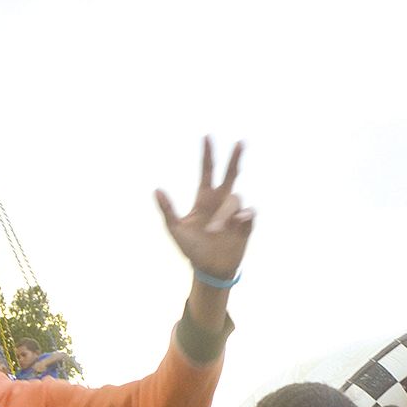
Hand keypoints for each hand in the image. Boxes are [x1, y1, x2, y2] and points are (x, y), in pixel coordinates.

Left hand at [156, 137, 253, 282]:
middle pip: (230, 174)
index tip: (206, 137)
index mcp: (203, 199)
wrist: (209, 269)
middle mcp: (220, 202)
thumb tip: (156, 190)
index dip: (207, 155)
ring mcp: (234, 212)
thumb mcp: (175, 230)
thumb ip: (167, 210)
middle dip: (235, 159)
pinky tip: (238, 222)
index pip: (207, 172)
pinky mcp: (245, 225)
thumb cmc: (191, 250)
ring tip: (215, 230)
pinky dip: (244, 215)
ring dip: (224, 213)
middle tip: (240, 142)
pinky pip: (249, 212)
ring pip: (235, 198)